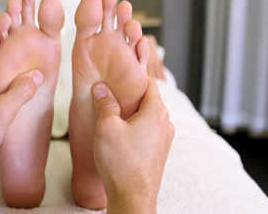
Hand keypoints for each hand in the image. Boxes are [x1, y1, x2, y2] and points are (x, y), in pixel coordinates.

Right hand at [92, 78, 174, 212]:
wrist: (132, 198)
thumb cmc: (122, 164)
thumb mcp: (107, 127)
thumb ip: (105, 103)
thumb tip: (101, 88)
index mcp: (157, 112)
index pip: (148, 81)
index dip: (133, 73)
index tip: (120, 69)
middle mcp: (166, 123)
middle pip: (147, 98)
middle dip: (129, 93)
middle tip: (110, 90)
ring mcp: (164, 139)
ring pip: (146, 115)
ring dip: (131, 112)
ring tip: (111, 112)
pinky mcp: (158, 151)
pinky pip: (146, 130)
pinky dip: (134, 126)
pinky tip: (119, 132)